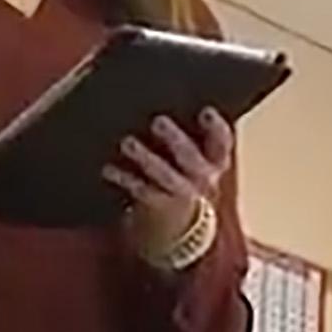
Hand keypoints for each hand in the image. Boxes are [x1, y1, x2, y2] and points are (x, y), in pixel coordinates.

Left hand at [108, 111, 231, 263]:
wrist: (185, 232)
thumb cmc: (188, 181)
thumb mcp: (200, 163)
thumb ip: (194, 138)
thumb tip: (174, 99)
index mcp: (216, 163)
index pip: (222, 143)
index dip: (216, 128)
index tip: (205, 112)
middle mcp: (203, 180)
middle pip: (191, 158)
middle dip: (175, 140)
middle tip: (158, 122)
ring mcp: (181, 195)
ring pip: (165, 176)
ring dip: (146, 158)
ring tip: (128, 143)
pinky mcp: (158, 206)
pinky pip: (141, 191)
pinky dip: (124, 178)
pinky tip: (109, 168)